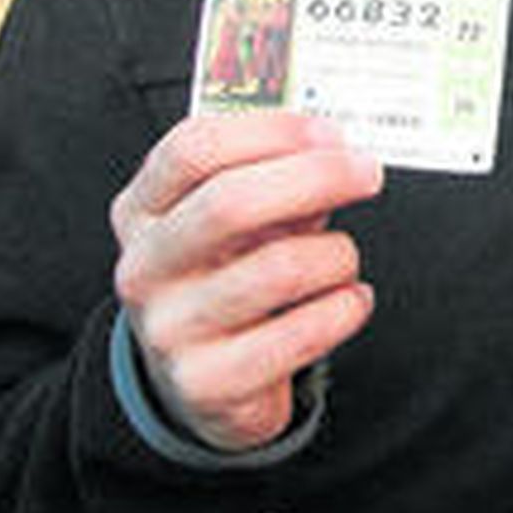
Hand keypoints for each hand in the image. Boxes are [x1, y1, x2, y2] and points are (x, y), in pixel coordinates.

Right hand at [110, 112, 381, 451]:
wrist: (204, 380)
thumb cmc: (231, 276)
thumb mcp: (236, 221)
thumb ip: (274, 177)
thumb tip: (337, 149)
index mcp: (145, 210)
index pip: (194, 149)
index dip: (270, 131)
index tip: (329, 132)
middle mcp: (145, 267)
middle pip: (230, 203)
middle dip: (316, 178)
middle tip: (368, 174)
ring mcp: (170, 328)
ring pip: (279, 269)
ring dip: (336, 255)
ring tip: (344, 258)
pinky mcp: (208, 381)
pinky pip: (301, 333)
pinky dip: (345, 309)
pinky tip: (351, 301)